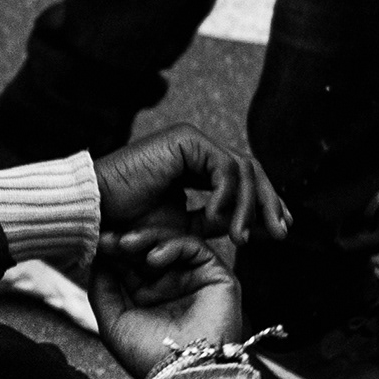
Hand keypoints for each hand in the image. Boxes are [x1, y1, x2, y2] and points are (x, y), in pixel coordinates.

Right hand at [89, 123, 285, 242]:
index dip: (264, 204)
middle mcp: (197, 150)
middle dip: (269, 203)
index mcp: (195, 166)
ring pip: (244, 169)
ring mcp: (192, 142)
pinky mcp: (186, 140)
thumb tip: (252, 227)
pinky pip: (225, 167)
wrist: (96, 214)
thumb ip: (216, 222)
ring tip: (242, 237)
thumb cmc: (129, 225)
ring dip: (249, 206)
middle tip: (282, 232)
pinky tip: (219, 220)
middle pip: (251, 171)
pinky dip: (228, 195)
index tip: (278, 230)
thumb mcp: (183, 228)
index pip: (243, 181)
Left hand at [89, 229, 246, 378]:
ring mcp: (194, 280)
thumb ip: (103, 290)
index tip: (97, 241)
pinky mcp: (217, 277)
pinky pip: (196, 248)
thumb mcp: (114, 322)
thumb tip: (97, 258)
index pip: (130, 263)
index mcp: (148, 297)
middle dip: (127, 241)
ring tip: (126, 245)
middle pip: (148, 249)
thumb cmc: (148, 357)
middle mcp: (172, 286)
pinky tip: (153, 258)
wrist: (184, 375)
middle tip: (109, 239)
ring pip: (171, 244)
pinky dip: (173, 246)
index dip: (114, 251)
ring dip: (147, 239)